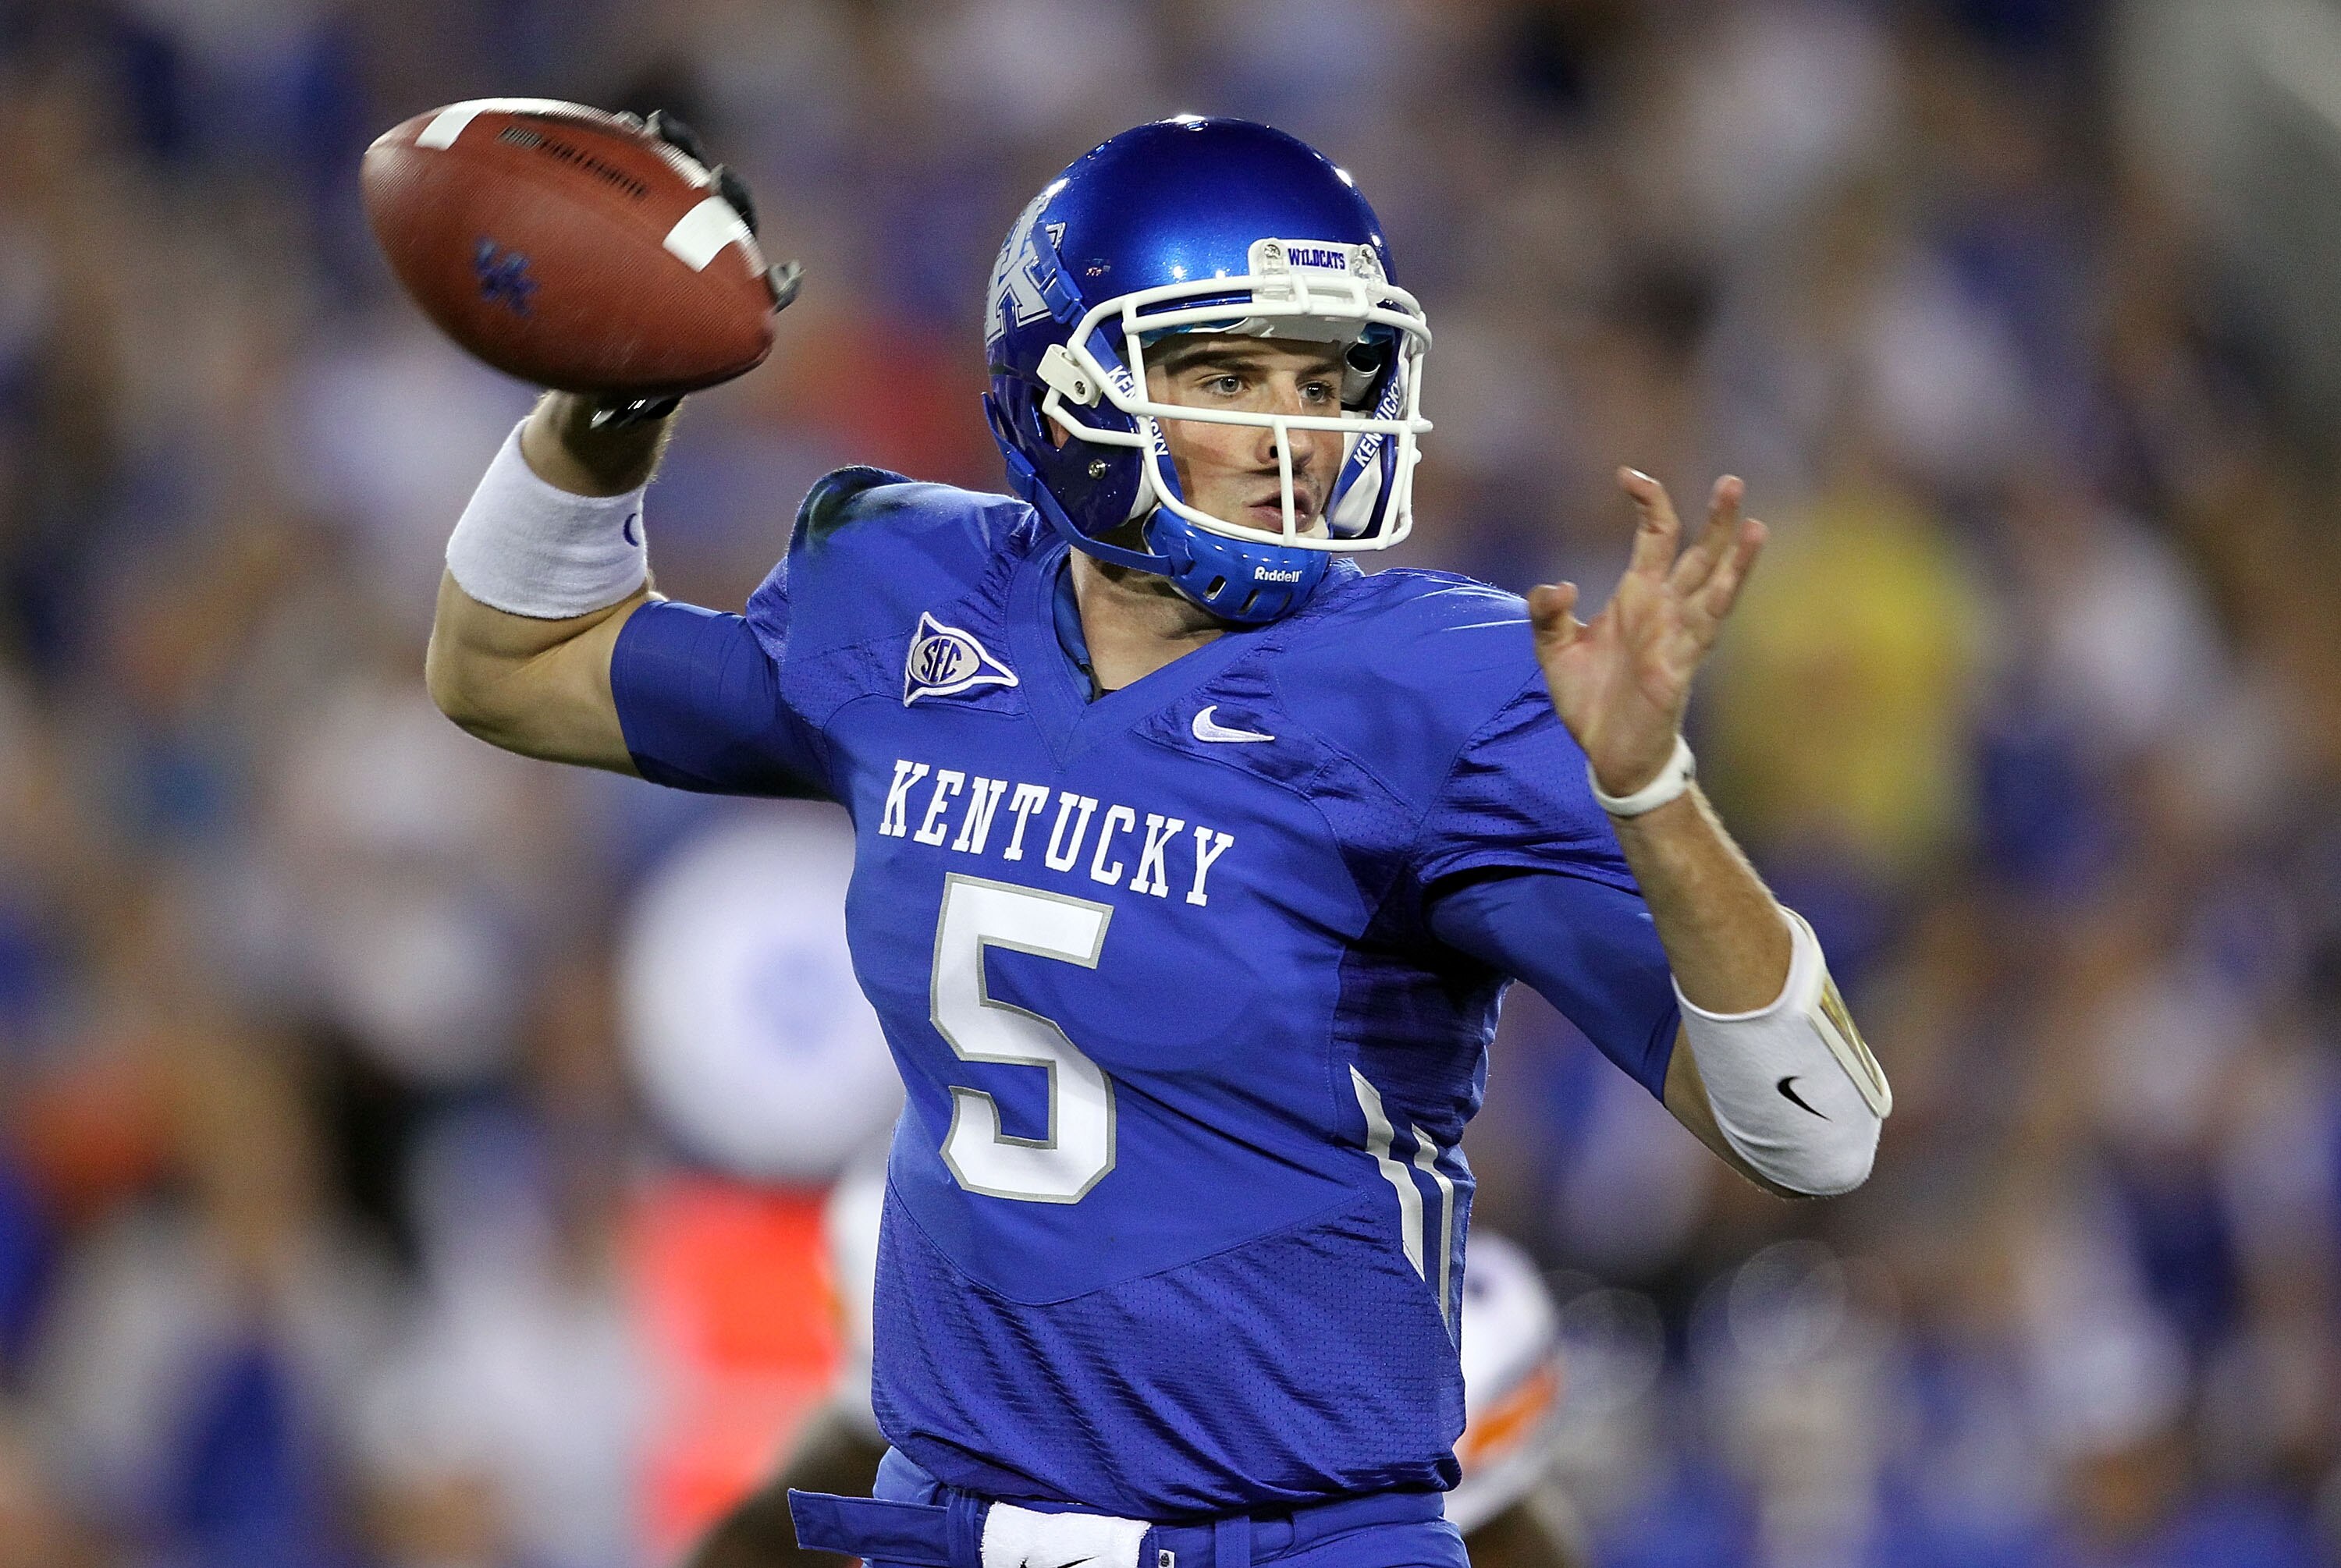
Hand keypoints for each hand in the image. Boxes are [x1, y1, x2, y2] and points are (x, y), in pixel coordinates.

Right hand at [591, 110, 803, 430]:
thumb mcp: (619, 403)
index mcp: (720, 315)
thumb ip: (621, 406)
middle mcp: (709, 268)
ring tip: (652, 126)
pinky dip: (633, 155)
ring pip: (689, 192)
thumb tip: (609, 419)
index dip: (777, 286)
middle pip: (731, 228)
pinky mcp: (645, 213)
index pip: (764, 295)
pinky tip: (616, 127)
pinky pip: (643, 178)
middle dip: (727, 199)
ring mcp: (679, 235)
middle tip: (714, 176)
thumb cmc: (623, 392)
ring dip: (678, 157)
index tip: (785, 278)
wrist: (611, 364)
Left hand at [1528, 469, 1765, 796]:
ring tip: (1755, 523)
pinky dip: (1716, 604)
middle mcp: (1665, 609)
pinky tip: (1730, 581)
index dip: (1649, 502)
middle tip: (1732, 481)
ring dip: (1735, 559)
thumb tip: (1558, 586)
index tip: (1628, 474)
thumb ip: (1547, 614)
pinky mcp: (1679, 668)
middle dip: (1717, 519)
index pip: (1656, 535)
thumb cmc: (1589, 699)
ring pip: (1714, 589)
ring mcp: (1677, 637)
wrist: (1605, 754)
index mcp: (1637, 595)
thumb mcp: (1553, 649)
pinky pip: (1702, 631)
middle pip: (1700, 554)